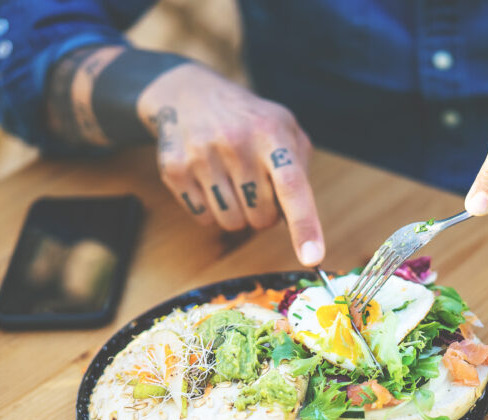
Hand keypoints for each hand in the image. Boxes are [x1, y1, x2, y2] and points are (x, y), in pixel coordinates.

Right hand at [139, 64, 323, 265]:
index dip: (305, 225)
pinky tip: (210, 182)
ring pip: (232, 223)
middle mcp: (236, 142)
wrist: (188, 94)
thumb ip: (300, 169)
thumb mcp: (284, 128)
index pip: (292, 186)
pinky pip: (204, 219)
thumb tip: (302, 222)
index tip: (312, 258)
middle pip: (261, 217)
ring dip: (238, 214)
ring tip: (233, 183)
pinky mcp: (175, 170)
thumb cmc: (248, 120)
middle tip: (256, 187)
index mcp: (271, 132)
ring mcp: (202, 156)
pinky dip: (212, 211)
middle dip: (264, 213)